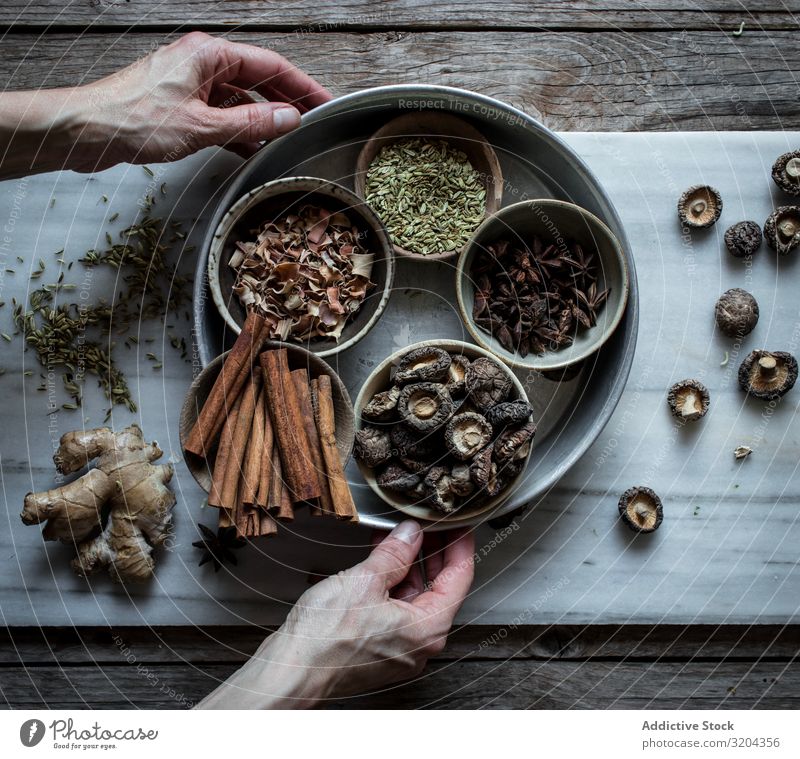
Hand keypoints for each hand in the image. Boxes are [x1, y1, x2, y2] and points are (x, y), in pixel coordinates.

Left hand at [0, 32, 330, 177]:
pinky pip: (221, 116)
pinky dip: (238, 133)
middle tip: (311, 123)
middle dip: (285, 103)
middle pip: (257, 80)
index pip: (270, 65)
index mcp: (209, 55)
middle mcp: (202, 64)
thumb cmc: (133, 119)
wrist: (86, 131)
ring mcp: (191, 85)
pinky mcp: (181, 106)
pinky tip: (252, 150)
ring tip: (285, 143)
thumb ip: (251, 122)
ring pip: (239, 101)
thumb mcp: (203, 125)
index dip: (301, 85)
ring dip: (261, 122)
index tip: (324, 102)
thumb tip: (289, 118)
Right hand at [197, 521, 474, 708]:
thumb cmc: (325, 637)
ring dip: (409, 564)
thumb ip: (396, 553)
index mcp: (428, 628)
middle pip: (440, 587)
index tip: (458, 524)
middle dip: (433, 552)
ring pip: (416, 597)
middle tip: (428, 524)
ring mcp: (401, 647)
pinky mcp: (380, 647)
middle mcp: (420, 643)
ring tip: (398, 536)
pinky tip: (380, 560)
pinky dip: (393, 582)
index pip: (459, 577)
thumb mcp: (365, 580)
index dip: (460, 545)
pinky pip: (397, 608)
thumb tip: (412, 533)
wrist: (291, 670)